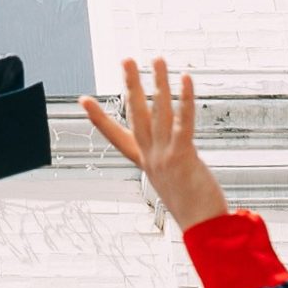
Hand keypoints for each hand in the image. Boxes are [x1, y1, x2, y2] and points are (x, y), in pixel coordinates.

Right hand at [82, 59, 228, 229]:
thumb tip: (180, 156)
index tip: (84, 100)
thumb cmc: (195, 209)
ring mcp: (164, 156)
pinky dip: (185, 98)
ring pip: (159, 111)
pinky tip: (185, 79)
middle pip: (136, 114)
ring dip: (158, 82)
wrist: (203, 228)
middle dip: (130, 85)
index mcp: (146, 163)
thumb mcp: (175, 184)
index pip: (116, 136)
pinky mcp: (183, 156)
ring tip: (157, 59)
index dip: (99, 118)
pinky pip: (184, 122)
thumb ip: (172, 165)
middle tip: (125, 60)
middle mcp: (151, 157)